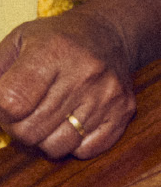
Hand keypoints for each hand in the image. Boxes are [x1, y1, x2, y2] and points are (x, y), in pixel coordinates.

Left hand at [0, 8, 135, 158]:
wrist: (109, 35)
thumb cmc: (56, 40)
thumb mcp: (20, 41)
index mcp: (52, 52)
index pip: (12, 102)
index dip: (0, 112)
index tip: (3, 106)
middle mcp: (82, 75)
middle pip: (31, 130)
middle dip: (18, 129)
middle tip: (21, 117)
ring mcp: (106, 97)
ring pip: (57, 147)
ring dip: (44, 140)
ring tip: (45, 121)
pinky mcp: (122, 114)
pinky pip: (85, 151)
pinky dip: (72, 144)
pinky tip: (70, 124)